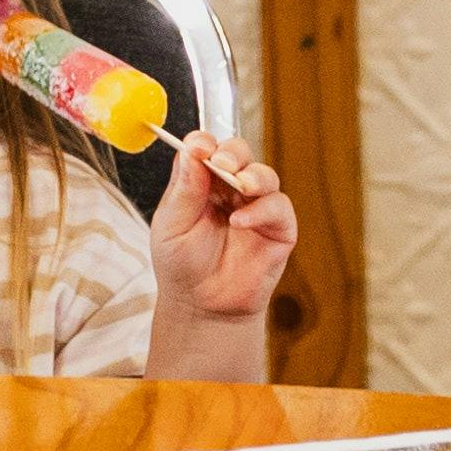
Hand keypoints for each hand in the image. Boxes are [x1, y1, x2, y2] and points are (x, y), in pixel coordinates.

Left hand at [151, 134, 297, 322]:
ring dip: (253, 176)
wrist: (202, 308)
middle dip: (233, 152)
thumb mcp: (171, 226)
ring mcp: (256, 207)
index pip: (207, 149)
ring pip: (265, 175)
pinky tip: (240, 221)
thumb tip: (192, 150)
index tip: (199, 146)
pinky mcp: (278, 229)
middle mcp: (231, 190)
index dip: (205, 142)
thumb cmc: (182, 266)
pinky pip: (278, 207)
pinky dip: (262, 209)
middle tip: (222, 161)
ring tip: (240, 186)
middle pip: (240, 153)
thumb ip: (184, 189)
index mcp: (202, 183)